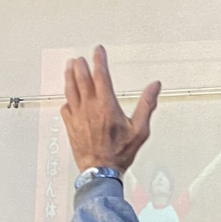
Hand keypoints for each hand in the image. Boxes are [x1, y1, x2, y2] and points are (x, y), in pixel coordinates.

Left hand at [61, 46, 160, 174]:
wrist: (100, 171)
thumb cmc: (119, 153)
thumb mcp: (140, 129)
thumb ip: (147, 105)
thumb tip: (155, 86)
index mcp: (106, 105)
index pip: (101, 75)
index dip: (99, 60)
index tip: (98, 50)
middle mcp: (89, 107)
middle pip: (82, 78)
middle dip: (81, 65)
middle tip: (81, 57)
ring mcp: (77, 116)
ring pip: (70, 89)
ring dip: (69, 75)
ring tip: (69, 66)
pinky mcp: (70, 126)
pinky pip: (65, 107)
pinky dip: (66, 98)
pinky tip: (67, 97)